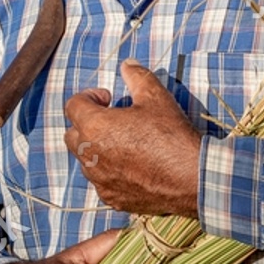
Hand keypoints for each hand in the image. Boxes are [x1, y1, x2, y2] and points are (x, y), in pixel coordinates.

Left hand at [64, 59, 201, 216]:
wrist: (192, 178)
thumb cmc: (172, 135)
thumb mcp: (156, 97)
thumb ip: (136, 76)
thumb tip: (127, 65)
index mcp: (95, 127)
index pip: (73, 106)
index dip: (89, 97)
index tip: (108, 98)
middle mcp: (90, 156)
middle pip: (71, 135)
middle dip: (86, 124)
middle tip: (111, 120)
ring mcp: (99, 180)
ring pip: (85, 161)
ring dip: (97, 149)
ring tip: (124, 143)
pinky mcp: (111, 198)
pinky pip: (101, 181)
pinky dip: (110, 172)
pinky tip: (133, 166)